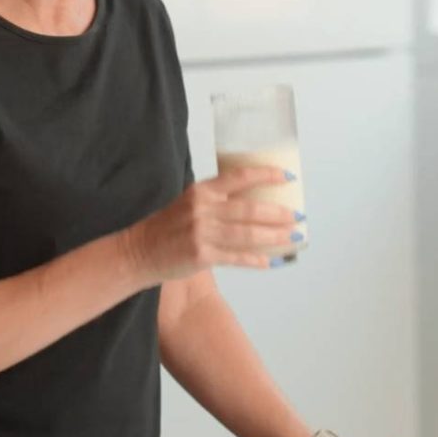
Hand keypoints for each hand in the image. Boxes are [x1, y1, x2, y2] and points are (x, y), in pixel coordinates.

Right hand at [122, 166, 299, 285]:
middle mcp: (203, 209)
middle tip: (298, 216)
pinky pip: (236, 258)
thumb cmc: (167, 226)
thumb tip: (252, 199)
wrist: (139, 251)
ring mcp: (202, 233)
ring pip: (247, 234)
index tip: (287, 176)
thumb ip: (216, 200)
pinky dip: (254, 260)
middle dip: (278, 213)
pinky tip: (269, 261)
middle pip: (249, 209)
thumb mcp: (189, 202)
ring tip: (293, 237)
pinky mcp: (202, 256)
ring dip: (274, 237)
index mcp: (201, 191)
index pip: (239, 177)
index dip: (265, 175)